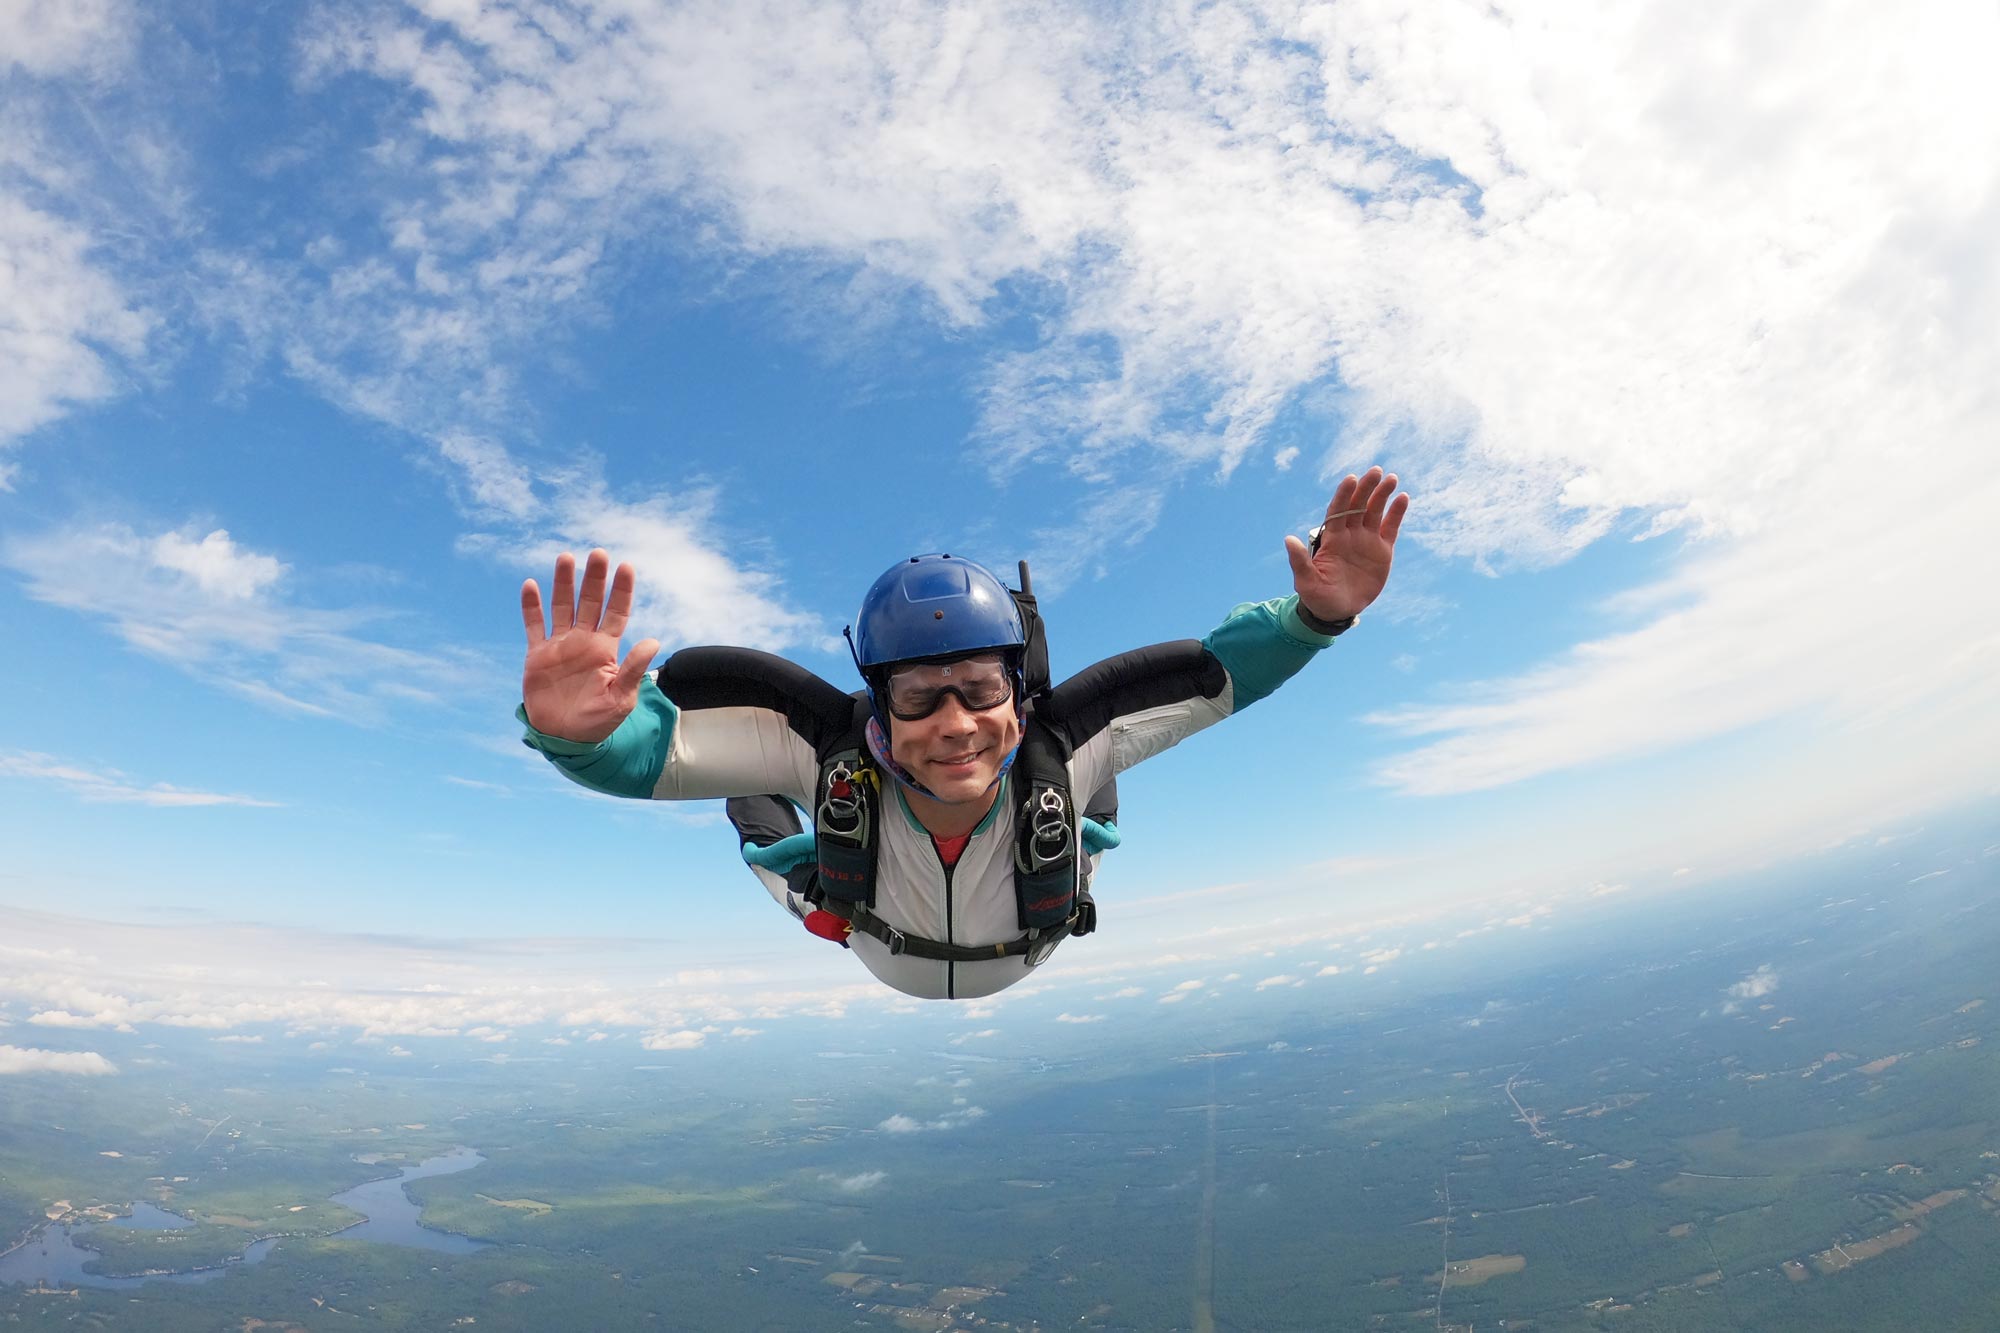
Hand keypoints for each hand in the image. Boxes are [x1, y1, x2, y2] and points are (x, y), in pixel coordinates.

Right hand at [520, 550, 660, 743]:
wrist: (566, 737)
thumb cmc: (598, 721)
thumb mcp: (621, 698)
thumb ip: (633, 669)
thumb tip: (654, 641)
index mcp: (607, 650)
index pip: (617, 613)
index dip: (621, 590)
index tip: (626, 566)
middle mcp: (584, 641)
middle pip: (590, 602)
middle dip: (594, 579)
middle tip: (598, 553)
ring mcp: (560, 646)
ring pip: (562, 607)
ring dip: (564, 584)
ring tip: (566, 558)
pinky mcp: (538, 655)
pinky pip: (534, 626)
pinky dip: (531, 607)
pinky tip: (531, 585)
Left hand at [1284, 466, 1409, 622]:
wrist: (1337, 611)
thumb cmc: (1317, 596)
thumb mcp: (1306, 581)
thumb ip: (1300, 561)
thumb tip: (1288, 539)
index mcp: (1331, 539)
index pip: (1337, 511)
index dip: (1344, 495)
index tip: (1351, 479)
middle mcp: (1349, 535)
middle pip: (1358, 506)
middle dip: (1366, 488)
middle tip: (1376, 471)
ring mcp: (1366, 541)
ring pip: (1375, 512)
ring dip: (1382, 495)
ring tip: (1391, 478)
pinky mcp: (1382, 550)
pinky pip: (1390, 528)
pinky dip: (1397, 513)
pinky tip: (1403, 497)